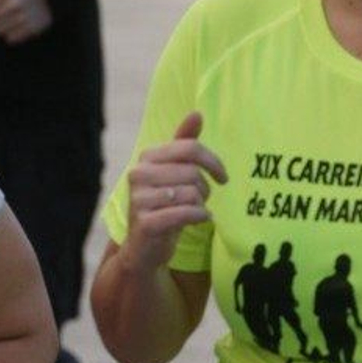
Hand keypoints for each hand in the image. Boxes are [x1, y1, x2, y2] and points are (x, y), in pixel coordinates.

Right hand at [124, 112, 227, 274]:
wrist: (144, 249)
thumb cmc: (165, 206)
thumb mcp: (174, 174)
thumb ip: (184, 144)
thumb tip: (197, 113)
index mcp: (147, 158)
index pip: (190, 148)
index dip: (213, 162)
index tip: (223, 177)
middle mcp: (138, 174)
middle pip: (192, 172)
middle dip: (204, 189)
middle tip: (199, 201)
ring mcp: (138, 199)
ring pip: (191, 193)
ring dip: (200, 205)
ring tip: (192, 212)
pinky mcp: (145, 222)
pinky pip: (186, 212)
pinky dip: (199, 217)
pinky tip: (199, 220)